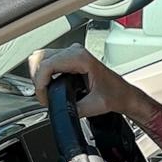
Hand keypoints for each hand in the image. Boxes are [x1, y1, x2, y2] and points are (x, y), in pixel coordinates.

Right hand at [28, 44, 143, 116]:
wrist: (124, 94)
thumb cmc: (115, 95)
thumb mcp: (94, 106)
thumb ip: (74, 108)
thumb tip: (59, 110)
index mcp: (81, 58)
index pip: (47, 64)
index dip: (40, 84)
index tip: (44, 98)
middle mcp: (75, 51)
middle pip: (39, 58)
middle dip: (37, 80)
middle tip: (44, 97)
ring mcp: (71, 53)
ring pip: (40, 58)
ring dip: (39, 77)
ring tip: (46, 94)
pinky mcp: (69, 58)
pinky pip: (47, 61)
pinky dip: (43, 75)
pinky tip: (49, 88)